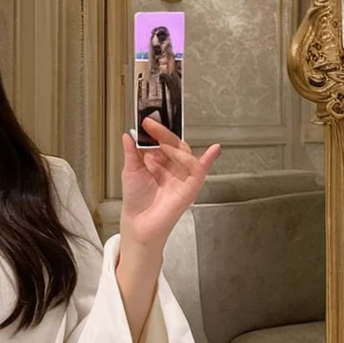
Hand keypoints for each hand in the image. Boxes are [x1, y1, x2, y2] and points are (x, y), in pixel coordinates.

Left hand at [119, 118, 220, 255]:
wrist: (138, 222)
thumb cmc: (136, 198)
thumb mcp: (131, 169)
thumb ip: (132, 151)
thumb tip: (129, 133)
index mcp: (160, 160)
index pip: (163, 140)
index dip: (157, 130)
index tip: (146, 120)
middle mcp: (172, 166)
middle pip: (174, 144)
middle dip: (163, 134)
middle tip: (151, 124)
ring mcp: (182, 176)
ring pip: (185, 155)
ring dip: (173, 147)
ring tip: (160, 144)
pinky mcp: (189, 188)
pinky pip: (200, 172)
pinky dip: (208, 160)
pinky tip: (214, 150)